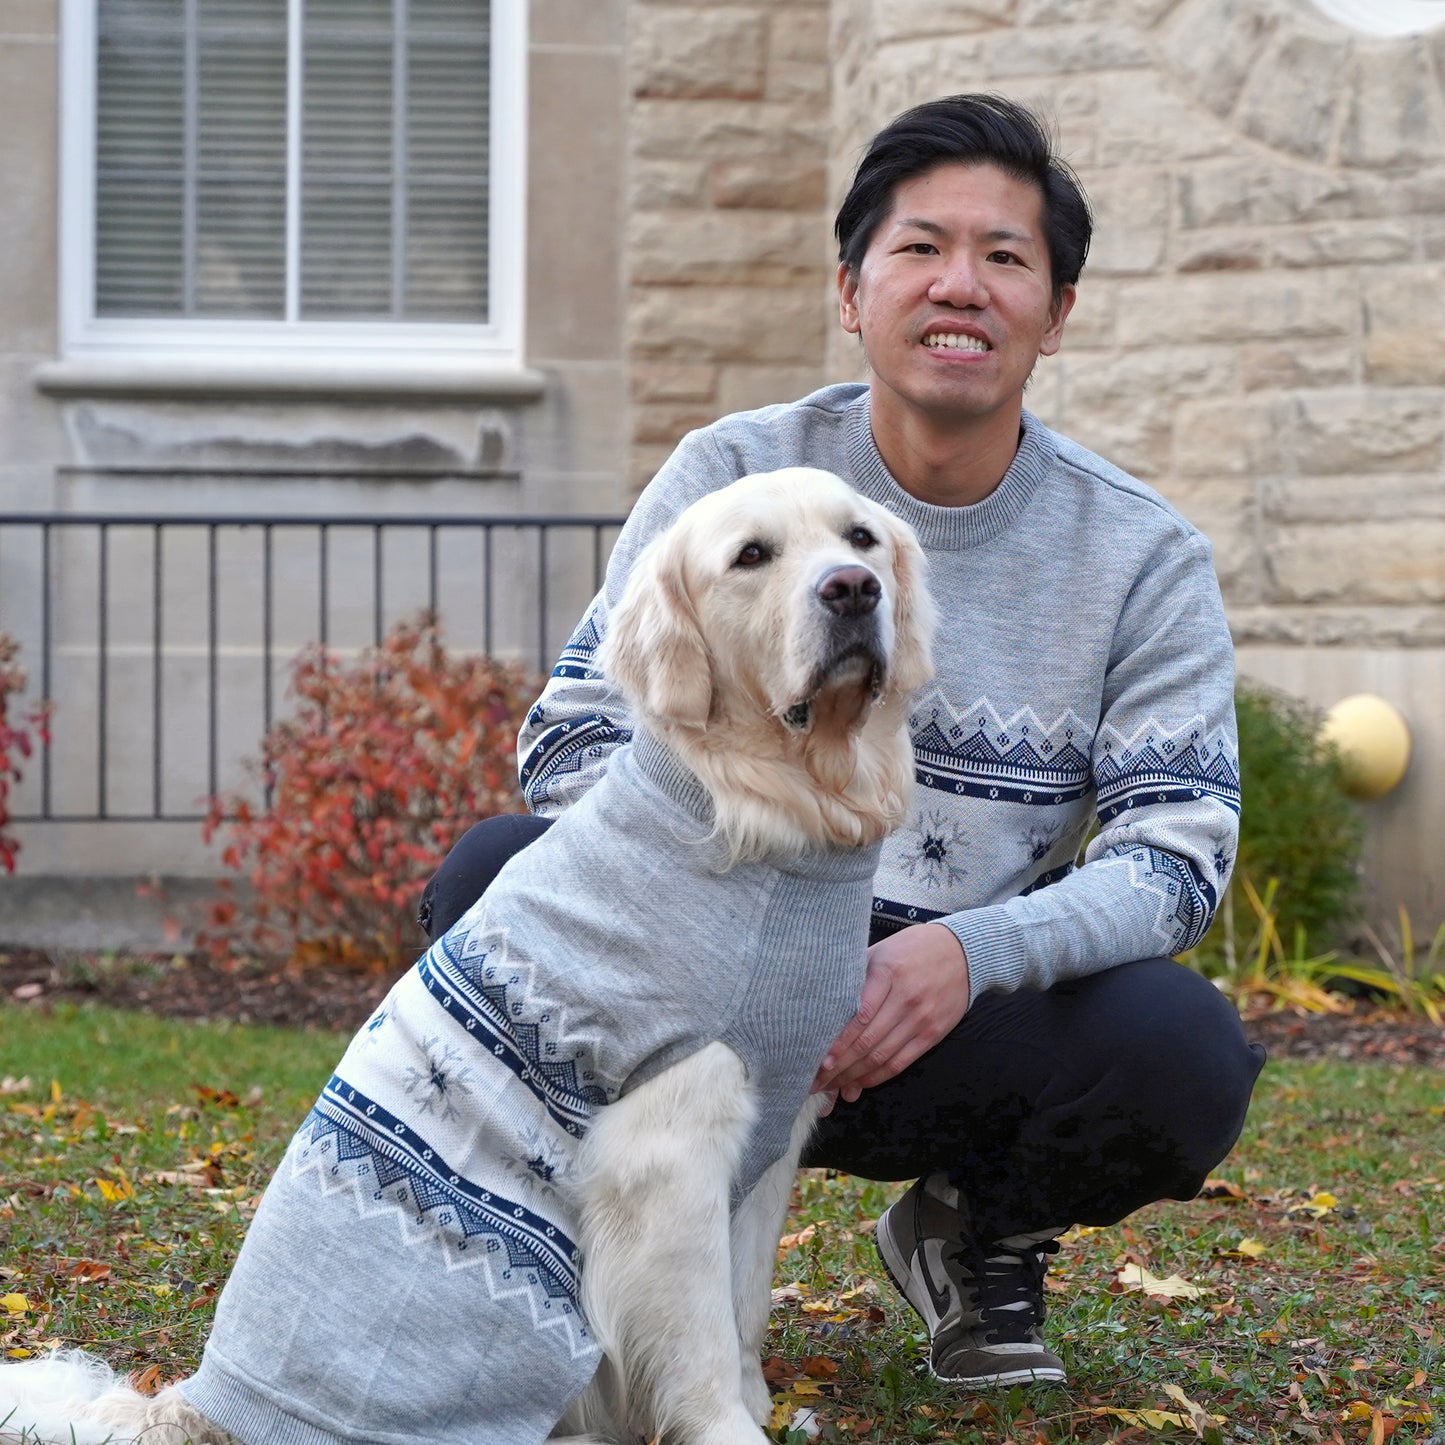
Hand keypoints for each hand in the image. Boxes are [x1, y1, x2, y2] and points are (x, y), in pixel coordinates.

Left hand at [811, 923, 970, 1102]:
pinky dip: (879, 1076)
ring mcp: (921, 1018)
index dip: (837, 1043)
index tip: (818, 1060)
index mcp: (888, 973)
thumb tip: (826, 1008)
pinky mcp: (933, 1034)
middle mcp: (905, 998)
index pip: (858, 1017)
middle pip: (867, 1042)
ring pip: (882, 1056)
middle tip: (817, 1082)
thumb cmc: (913, 949)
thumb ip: (856, 976)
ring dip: (855, 1076)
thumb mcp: (881, 951)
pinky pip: (902, 1062)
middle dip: (839, 1067)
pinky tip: (861, 1082)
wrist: (963, 952)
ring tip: (833, 1087)